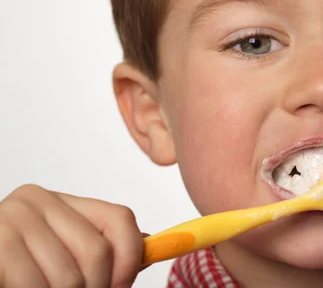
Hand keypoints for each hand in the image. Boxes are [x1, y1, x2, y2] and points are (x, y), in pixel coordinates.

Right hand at [0, 184, 143, 286]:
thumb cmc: (15, 267)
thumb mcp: (62, 253)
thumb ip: (102, 251)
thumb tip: (150, 251)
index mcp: (61, 202)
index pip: (119, 218)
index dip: (131, 257)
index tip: (122, 285)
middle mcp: (36, 201)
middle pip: (97, 252)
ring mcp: (10, 220)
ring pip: (68, 277)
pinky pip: (34, 285)